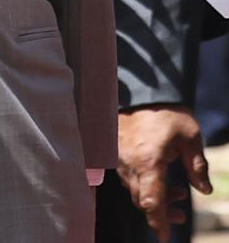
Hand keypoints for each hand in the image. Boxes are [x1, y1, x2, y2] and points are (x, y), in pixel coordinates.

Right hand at [117, 106, 211, 241]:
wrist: (139, 91)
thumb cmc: (166, 113)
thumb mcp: (190, 137)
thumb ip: (197, 165)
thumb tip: (204, 189)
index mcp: (148, 162)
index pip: (152, 201)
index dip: (159, 222)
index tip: (165, 238)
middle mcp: (130, 163)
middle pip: (142, 200)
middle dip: (162, 212)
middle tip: (181, 214)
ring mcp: (120, 157)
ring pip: (135, 190)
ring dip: (155, 197)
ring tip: (178, 192)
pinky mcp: (115, 151)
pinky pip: (128, 177)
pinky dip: (144, 184)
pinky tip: (160, 177)